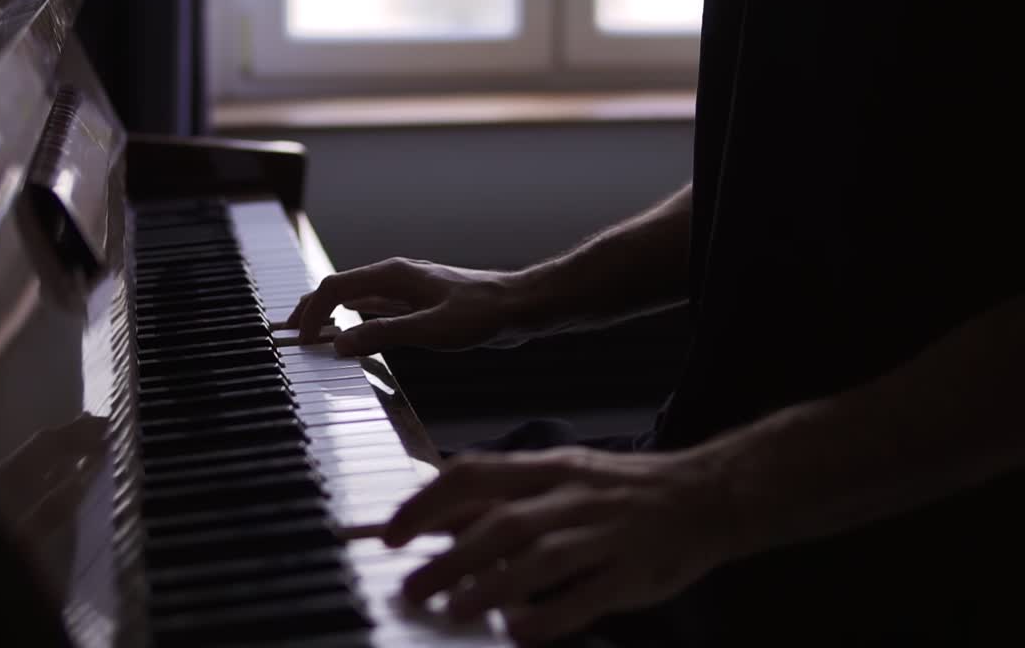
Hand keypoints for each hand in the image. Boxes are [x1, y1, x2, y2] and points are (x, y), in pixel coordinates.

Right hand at [285, 257, 528, 355]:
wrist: (519, 308)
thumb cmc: (482, 314)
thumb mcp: (431, 329)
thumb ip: (384, 335)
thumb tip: (341, 345)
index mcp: (393, 275)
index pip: (335, 288)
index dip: (312, 313)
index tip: (302, 341)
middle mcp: (395, 277)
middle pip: (340, 288)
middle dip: (312, 309)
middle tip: (291, 333)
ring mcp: (407, 289)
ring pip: (356, 298)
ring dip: (331, 314)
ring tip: (313, 334)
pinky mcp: (419, 303)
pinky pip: (375, 308)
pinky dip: (354, 320)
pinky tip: (353, 331)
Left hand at [382, 448, 731, 645]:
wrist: (707, 494)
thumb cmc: (622, 489)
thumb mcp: (562, 475)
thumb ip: (505, 494)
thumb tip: (440, 514)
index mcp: (549, 467)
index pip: (474, 474)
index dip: (428, 504)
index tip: (393, 534)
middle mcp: (573, 496)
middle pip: (500, 523)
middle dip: (449, 557)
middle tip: (413, 587)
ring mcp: (605, 534)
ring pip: (540, 558)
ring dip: (491, 586)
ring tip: (454, 610)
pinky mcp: (632, 572)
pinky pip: (588, 595)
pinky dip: (551, 615)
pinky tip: (520, 632)